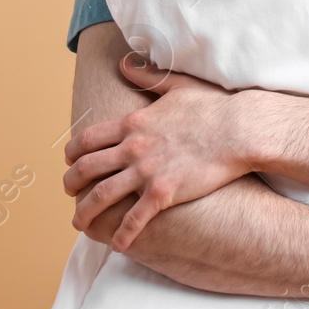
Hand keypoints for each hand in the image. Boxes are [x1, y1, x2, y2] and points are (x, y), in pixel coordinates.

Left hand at [64, 56, 252, 251]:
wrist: (239, 130)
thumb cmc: (213, 108)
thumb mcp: (176, 87)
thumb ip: (148, 77)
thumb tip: (125, 63)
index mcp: (132, 123)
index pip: (87, 139)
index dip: (72, 153)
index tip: (69, 163)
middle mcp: (132, 148)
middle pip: (85, 169)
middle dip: (70, 184)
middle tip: (69, 193)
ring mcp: (146, 171)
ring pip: (100, 196)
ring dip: (85, 213)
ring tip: (80, 224)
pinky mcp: (163, 192)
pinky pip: (134, 219)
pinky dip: (121, 235)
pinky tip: (117, 245)